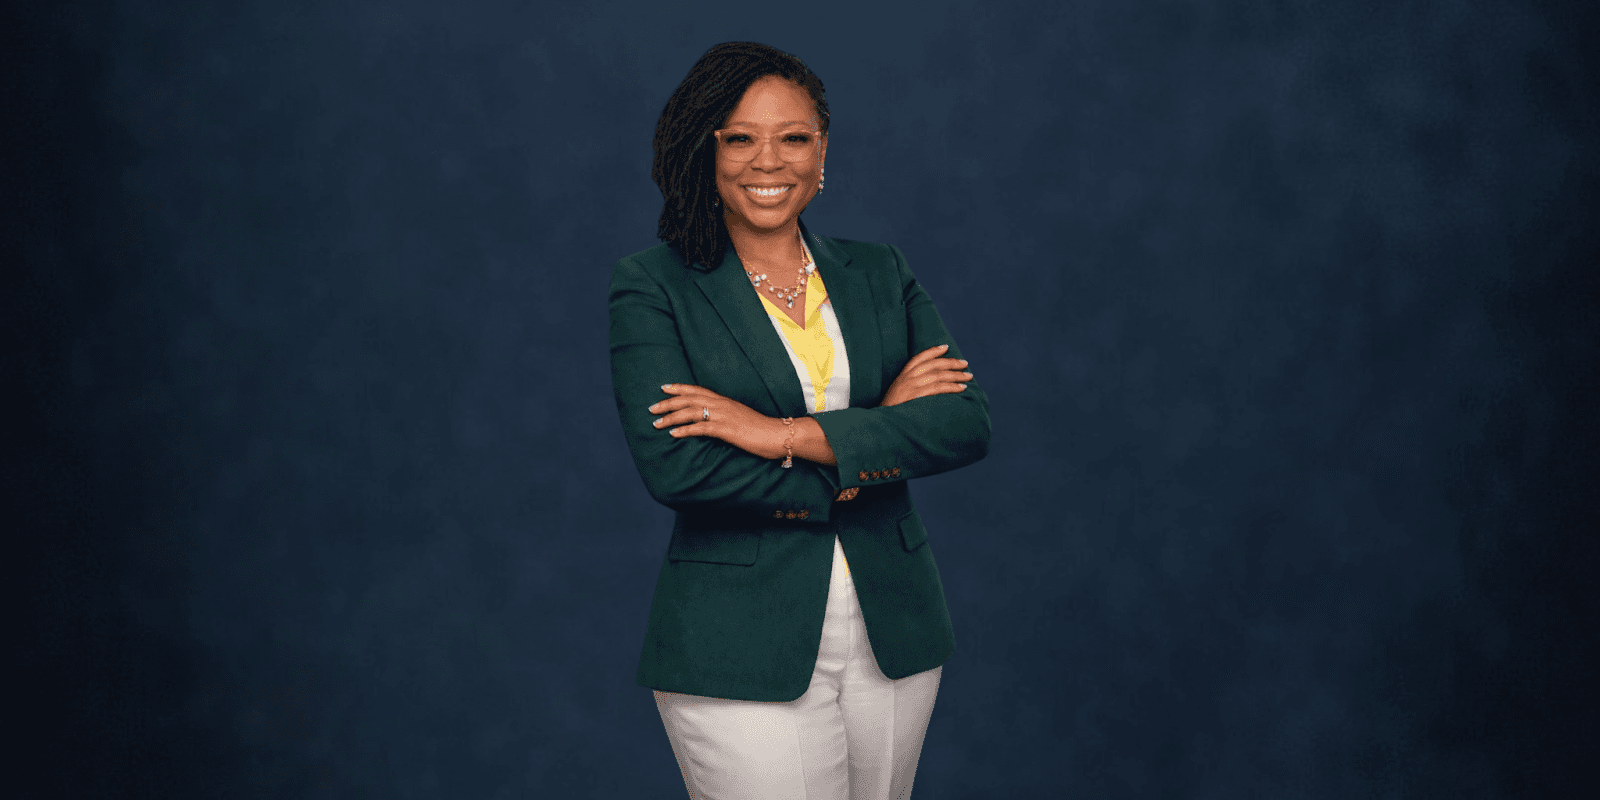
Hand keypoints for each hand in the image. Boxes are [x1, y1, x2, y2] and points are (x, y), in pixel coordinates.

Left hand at [648, 384, 785, 458]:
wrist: (779, 435)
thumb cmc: (761, 429)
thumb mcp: (740, 418)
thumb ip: (725, 416)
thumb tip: (712, 421)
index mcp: (725, 401)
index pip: (697, 390)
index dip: (679, 388)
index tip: (663, 387)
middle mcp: (722, 405)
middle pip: (689, 399)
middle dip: (668, 403)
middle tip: (651, 408)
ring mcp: (724, 416)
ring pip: (691, 412)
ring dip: (671, 417)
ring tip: (656, 423)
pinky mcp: (727, 430)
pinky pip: (701, 428)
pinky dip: (685, 430)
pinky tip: (673, 433)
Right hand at [880, 344, 970, 407]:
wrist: (882, 424)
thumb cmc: (892, 411)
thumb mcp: (897, 394)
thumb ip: (910, 387)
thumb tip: (929, 384)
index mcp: (902, 376)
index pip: (919, 358)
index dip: (933, 351)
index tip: (945, 347)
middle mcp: (907, 378)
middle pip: (933, 365)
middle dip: (951, 363)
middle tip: (965, 363)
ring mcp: (912, 387)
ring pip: (939, 375)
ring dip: (956, 375)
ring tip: (968, 376)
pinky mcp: (917, 396)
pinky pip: (939, 388)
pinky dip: (952, 387)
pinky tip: (962, 388)